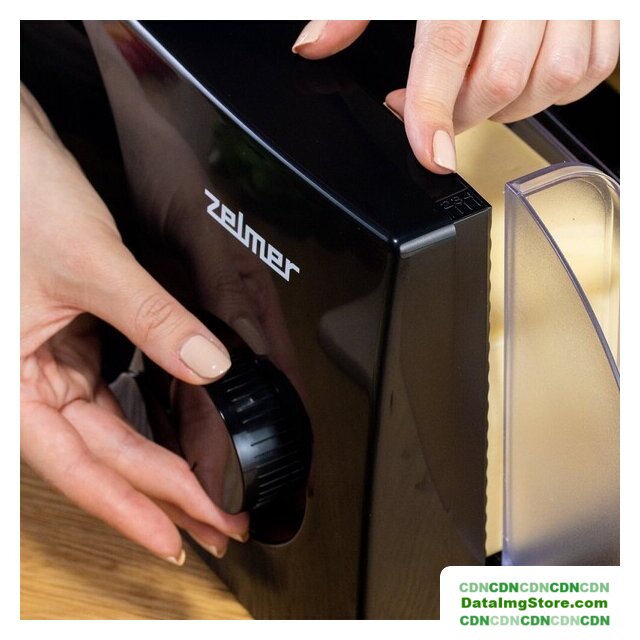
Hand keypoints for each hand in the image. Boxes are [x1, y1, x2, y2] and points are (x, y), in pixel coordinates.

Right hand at [20, 83, 248, 563]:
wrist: (8, 145)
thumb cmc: (19, 193)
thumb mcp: (92, 263)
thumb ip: (153, 319)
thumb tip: (210, 366)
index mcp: (13, 381)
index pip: (82, 467)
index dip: (134, 508)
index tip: (179, 539)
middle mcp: (30, 381)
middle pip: (103, 459)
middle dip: (162, 497)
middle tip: (214, 529)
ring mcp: (52, 363)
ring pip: (110, 433)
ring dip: (158, 467)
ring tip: (205, 500)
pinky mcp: (74, 341)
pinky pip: (112, 394)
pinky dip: (148, 421)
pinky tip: (176, 444)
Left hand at [292, 20, 618, 173]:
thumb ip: (353, 8)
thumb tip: (313, 46)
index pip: (450, 50)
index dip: (434, 109)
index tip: (430, 153)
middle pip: (501, 80)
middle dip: (461, 116)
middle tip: (436, 112)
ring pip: (552, 82)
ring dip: (508, 108)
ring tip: (478, 90)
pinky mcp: (609, 9)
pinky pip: (590, 72)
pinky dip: (553, 91)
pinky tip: (524, 78)